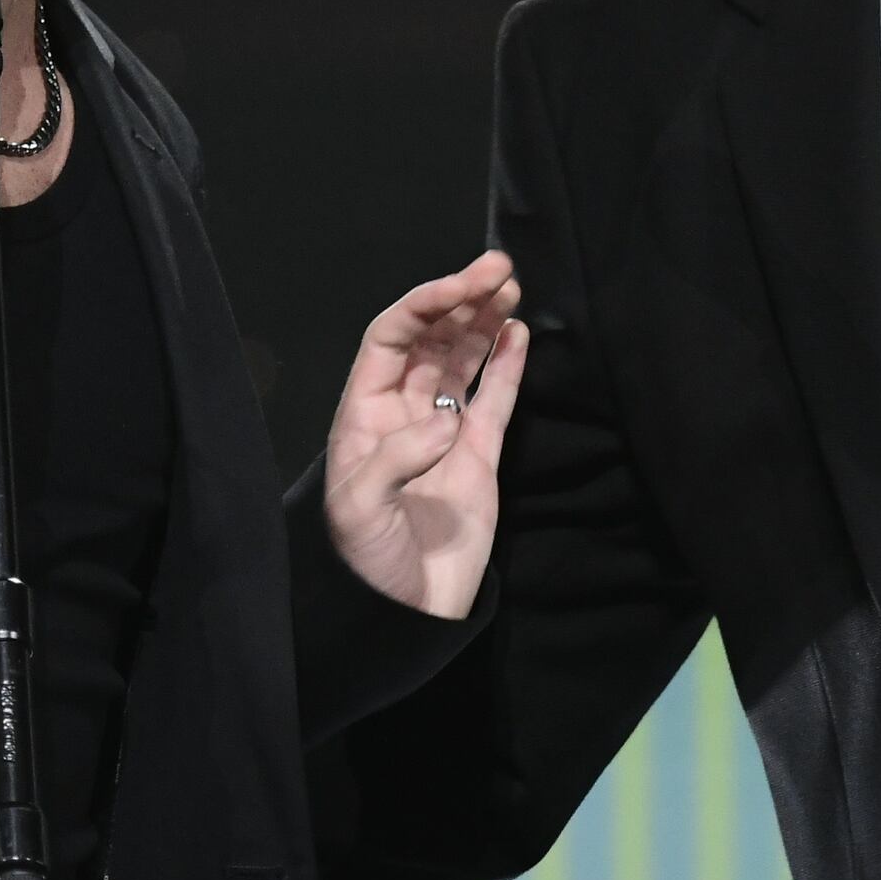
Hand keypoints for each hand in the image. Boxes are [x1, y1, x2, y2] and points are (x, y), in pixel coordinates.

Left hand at [318, 252, 527, 620]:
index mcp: (363, 414)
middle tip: (498, 267)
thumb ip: (397, 458)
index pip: (390, 339)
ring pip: (464, 361)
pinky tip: (519, 332)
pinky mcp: (480, 455)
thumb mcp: (361, 509)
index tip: (459, 286)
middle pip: (431, 340)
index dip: (423, 306)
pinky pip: (496, 399)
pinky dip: (509, 364)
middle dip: (461, 300)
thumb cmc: (367, 562)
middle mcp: (402, 413)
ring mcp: (444, 432)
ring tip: (510, 286)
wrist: (405, 613)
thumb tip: (445, 422)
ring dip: (484, 322)